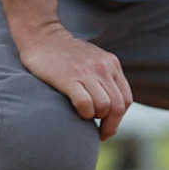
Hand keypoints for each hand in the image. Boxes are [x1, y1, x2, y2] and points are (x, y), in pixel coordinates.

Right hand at [16, 24, 132, 139]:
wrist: (43, 36)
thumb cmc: (66, 54)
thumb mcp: (94, 59)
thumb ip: (105, 77)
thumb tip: (111, 105)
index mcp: (112, 65)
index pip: (126, 99)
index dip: (119, 118)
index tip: (108, 127)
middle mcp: (103, 68)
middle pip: (118, 106)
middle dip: (110, 125)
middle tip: (99, 133)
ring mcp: (87, 72)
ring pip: (104, 106)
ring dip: (96, 118)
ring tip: (86, 118)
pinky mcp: (68, 78)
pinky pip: (85, 103)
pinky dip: (85, 113)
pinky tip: (78, 113)